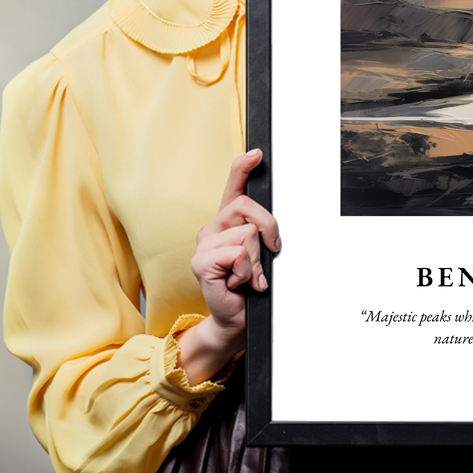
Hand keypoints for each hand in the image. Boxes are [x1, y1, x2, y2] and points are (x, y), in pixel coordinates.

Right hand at [176, 149, 280, 383]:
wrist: (236, 318)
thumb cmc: (249, 286)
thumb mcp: (261, 254)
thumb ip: (262, 234)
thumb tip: (271, 227)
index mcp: (227, 223)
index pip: (233, 187)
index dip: (243, 167)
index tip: (257, 153)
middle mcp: (212, 228)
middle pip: (248, 207)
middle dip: (269, 229)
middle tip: (269, 253)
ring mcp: (204, 244)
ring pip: (247, 234)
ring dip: (257, 260)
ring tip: (248, 276)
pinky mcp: (201, 262)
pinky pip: (238, 254)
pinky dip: (247, 272)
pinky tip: (238, 283)